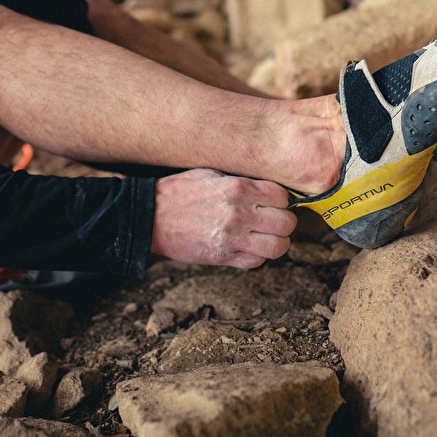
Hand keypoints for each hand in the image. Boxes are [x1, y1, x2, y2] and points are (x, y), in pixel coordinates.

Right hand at [151, 169, 296, 268]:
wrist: (150, 216)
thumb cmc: (179, 192)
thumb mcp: (211, 174)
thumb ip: (241, 181)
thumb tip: (266, 187)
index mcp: (238, 188)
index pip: (282, 196)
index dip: (281, 200)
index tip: (273, 202)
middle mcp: (238, 213)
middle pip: (286, 223)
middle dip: (284, 222)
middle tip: (274, 221)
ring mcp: (232, 238)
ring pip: (278, 246)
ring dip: (276, 242)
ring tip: (266, 237)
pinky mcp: (222, 257)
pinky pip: (256, 262)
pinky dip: (257, 256)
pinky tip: (248, 247)